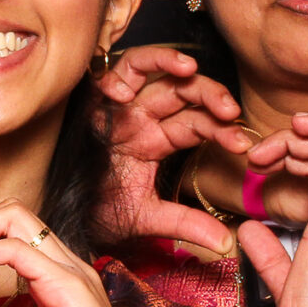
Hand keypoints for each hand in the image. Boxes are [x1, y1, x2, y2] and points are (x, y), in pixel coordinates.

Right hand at [91, 46, 250, 251]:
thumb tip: (227, 244)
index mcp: (156, 139)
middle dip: (208, 94)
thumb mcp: (148, 218)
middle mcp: (138, 117)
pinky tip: (123, 92)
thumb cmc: (101, 212)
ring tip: (188, 68)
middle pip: (179, 90)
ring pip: (145, 68)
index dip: (222, 129)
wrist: (65, 219)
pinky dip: (112, 78)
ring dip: (168, 62)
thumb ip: (187, 225)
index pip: (197, 122)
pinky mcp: (87, 105)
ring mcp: (114, 106)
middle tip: (229, 110)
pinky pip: (100, 78)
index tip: (242, 145)